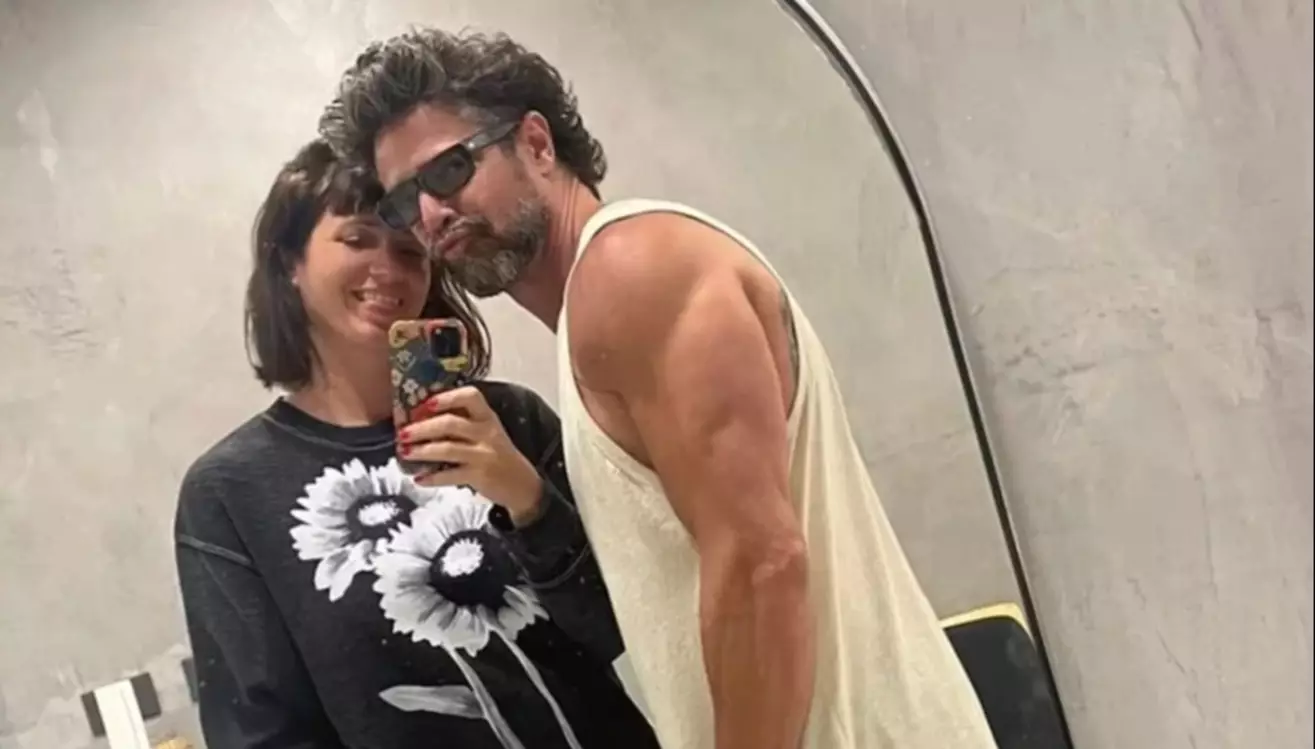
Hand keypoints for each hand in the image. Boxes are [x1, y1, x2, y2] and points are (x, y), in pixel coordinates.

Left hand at [396, 386, 543, 524]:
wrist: (522, 484)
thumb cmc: (497, 453)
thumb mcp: (487, 432)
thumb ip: (462, 422)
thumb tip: (420, 418)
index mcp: (487, 417)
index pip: (470, 397)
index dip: (447, 398)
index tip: (426, 403)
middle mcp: (486, 433)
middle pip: (450, 424)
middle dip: (422, 428)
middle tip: (402, 432)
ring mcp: (483, 455)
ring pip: (447, 449)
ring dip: (422, 450)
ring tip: (404, 452)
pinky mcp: (479, 476)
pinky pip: (450, 475)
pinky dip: (432, 478)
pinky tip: (419, 479)